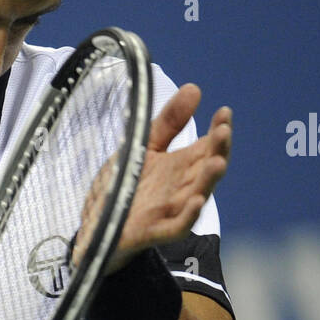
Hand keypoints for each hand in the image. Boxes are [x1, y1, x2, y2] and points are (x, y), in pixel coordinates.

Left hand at [72, 84, 231, 274]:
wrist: (95, 224)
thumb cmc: (124, 187)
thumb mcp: (143, 147)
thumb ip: (168, 123)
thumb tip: (194, 88)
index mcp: (180, 167)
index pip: (207, 147)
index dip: (218, 132)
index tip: (224, 112)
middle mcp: (180, 188)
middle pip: (206, 169)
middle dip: (217, 150)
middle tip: (224, 131)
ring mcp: (168, 210)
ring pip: (196, 196)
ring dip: (208, 180)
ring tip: (218, 162)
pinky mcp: (153, 231)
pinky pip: (176, 226)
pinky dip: (188, 216)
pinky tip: (197, 201)